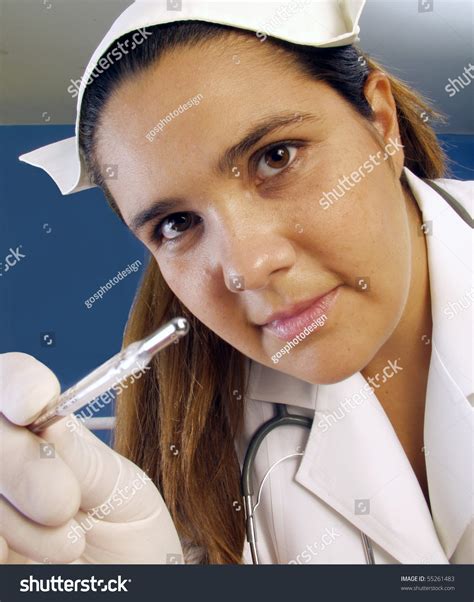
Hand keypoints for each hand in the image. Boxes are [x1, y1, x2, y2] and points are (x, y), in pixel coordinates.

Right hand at [0, 352, 182, 563]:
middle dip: (17, 460)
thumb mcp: (123, 492)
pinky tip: (31, 561)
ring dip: (17, 517)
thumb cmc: (132, 546)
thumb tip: (47, 417)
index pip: (11, 383)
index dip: (16, 383)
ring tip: (69, 542)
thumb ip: (83, 456)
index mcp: (43, 437)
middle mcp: (9, 464)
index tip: (36, 401)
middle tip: (61, 500)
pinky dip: (2, 539)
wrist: (132, 592)